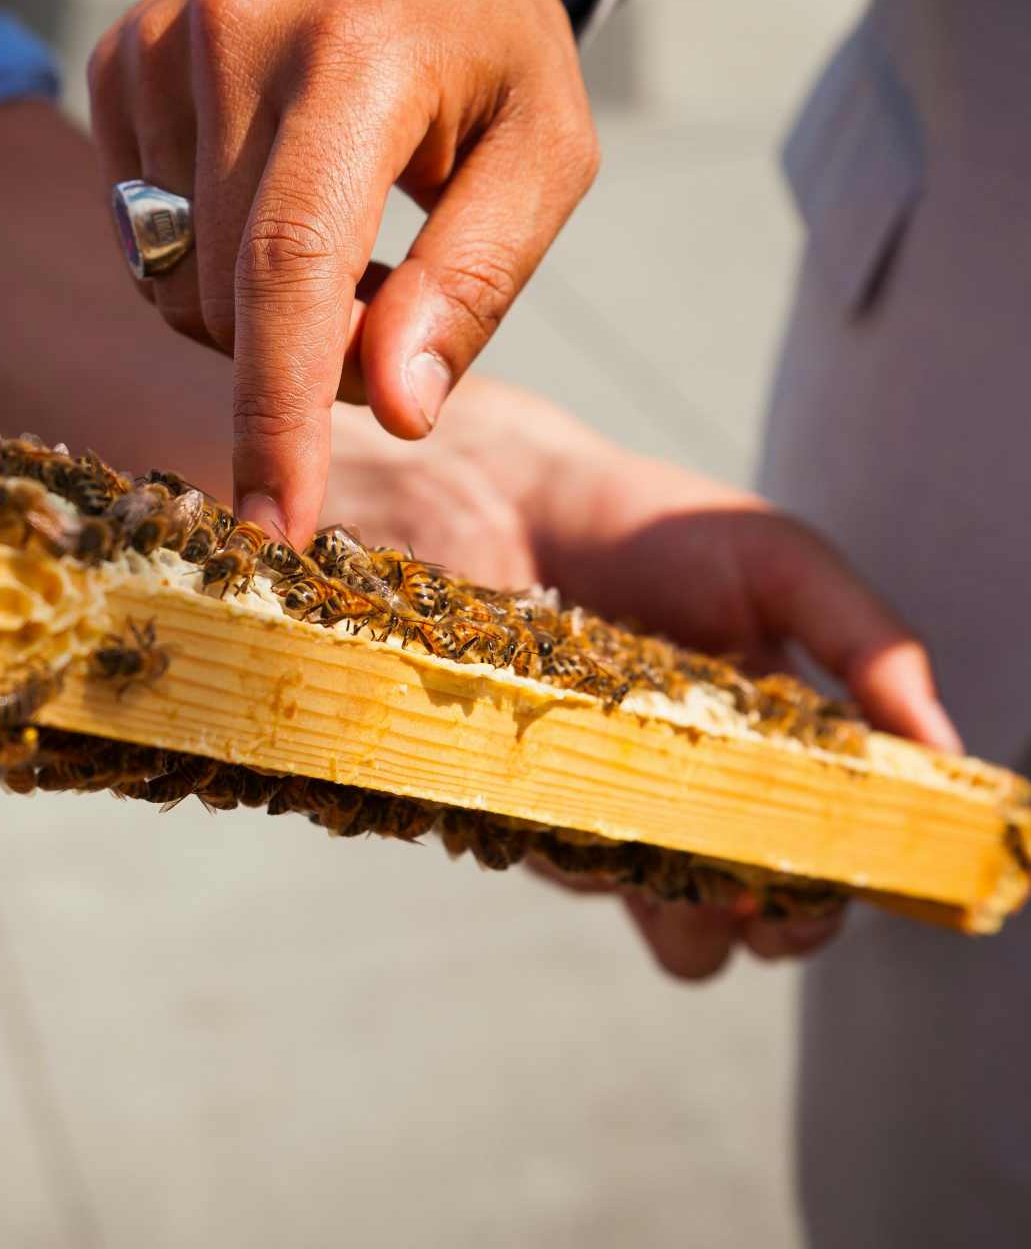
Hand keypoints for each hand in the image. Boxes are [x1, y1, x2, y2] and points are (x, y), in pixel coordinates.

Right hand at [88, 0, 597, 539]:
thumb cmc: (487, 42)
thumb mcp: (541, 148)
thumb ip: (475, 281)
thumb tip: (398, 414)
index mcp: (357, 51)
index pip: (291, 266)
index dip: (277, 413)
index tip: (274, 527)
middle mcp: (234, 31)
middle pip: (229, 298)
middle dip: (304, 357)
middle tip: (392, 312)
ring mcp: (159, 42)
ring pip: (173, 283)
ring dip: (254, 314)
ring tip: (339, 237)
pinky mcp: (116, 61)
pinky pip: (139, 238)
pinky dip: (205, 260)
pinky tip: (268, 198)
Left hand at [319, 384, 960, 978]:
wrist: (497, 508)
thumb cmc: (650, 529)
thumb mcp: (780, 564)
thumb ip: (870, 647)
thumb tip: (946, 754)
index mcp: (783, 758)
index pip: (835, 862)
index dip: (847, 891)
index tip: (837, 878)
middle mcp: (703, 805)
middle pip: (759, 926)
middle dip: (776, 928)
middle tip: (758, 893)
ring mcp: (617, 820)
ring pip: (676, 937)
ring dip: (689, 918)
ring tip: (677, 845)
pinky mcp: (529, 820)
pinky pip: (575, 882)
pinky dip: (590, 852)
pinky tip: (581, 780)